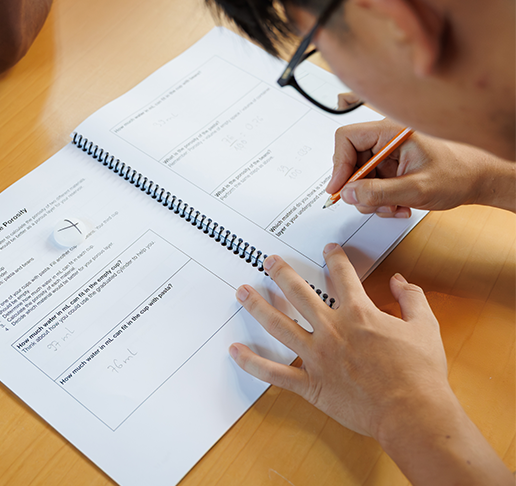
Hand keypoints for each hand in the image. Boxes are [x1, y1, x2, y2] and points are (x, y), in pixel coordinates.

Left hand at [230, 244, 511, 484]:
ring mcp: (317, 356)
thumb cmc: (421, 373)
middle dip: (282, 273)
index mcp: (358, 314)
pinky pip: (274, 372)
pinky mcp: (310, 384)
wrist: (412, 412)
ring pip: (278, 325)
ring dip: (258, 306)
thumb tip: (402, 281)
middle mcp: (331, 329)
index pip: (342, 276)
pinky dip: (252, 362)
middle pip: (299, 293)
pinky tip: (235, 351)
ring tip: (242, 292)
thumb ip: (412, 299)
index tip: (327, 249)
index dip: (335, 258)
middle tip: (268, 260)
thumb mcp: (425, 327)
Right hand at [327, 119, 515, 215]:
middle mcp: (387, 139)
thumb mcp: (416, 188)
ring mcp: (388, 154)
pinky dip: (379, 200)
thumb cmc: (459, 174)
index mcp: (392, 131)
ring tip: (392, 206)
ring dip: (371, 199)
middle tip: (370, 203)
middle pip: (350, 161)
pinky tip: (397, 205)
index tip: (339, 188)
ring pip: (359, 177)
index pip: (347, 138)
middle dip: (359, 188)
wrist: (479, 181)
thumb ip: (378, 192)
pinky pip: (371, 185)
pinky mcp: (390, 167)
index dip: (339, 164)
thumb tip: (348, 193)